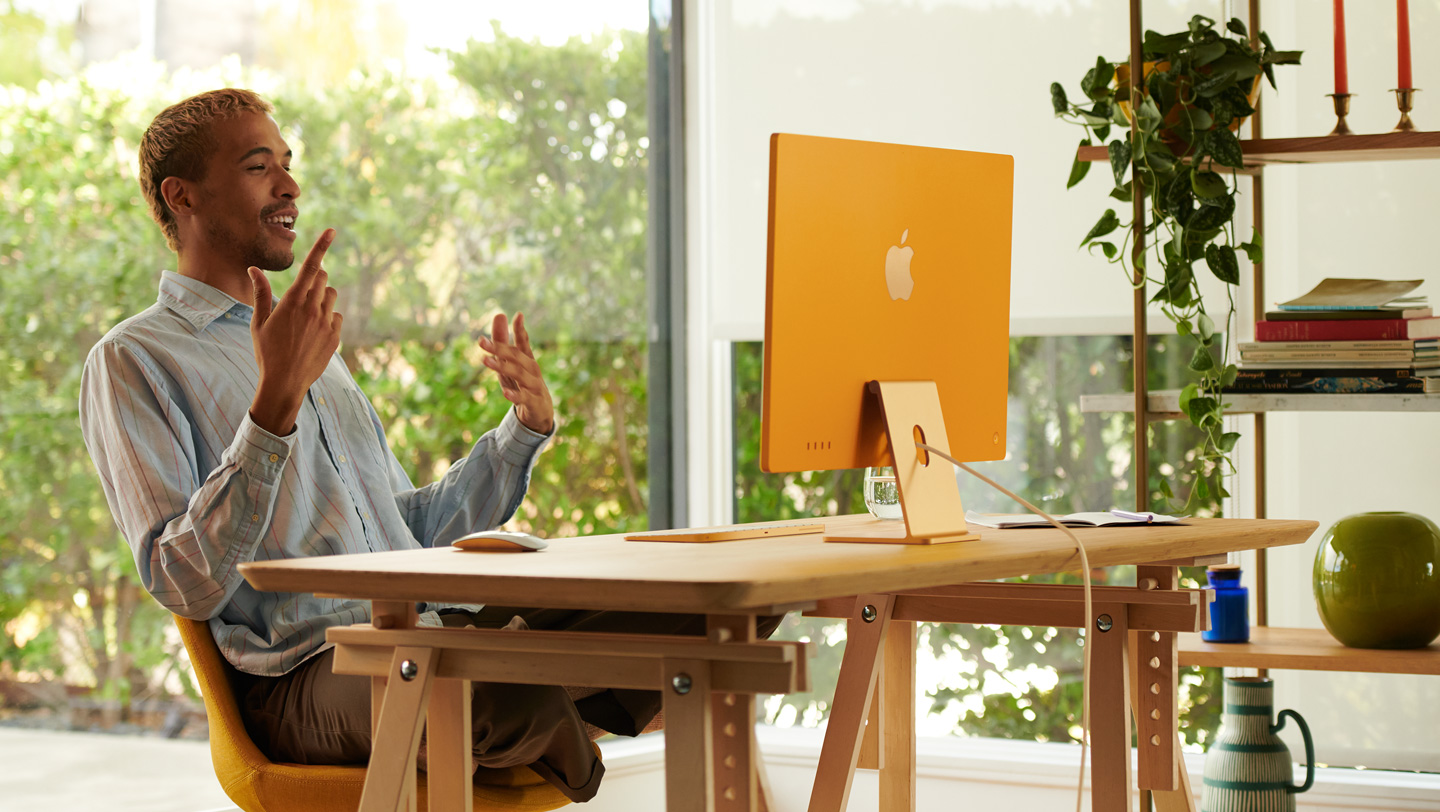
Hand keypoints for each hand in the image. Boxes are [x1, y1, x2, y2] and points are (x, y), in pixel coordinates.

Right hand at [247, 229, 342, 434]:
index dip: (322, 246)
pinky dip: (328, 318)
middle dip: (315, 279)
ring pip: (332, 296)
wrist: (284, 383)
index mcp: (292, 302)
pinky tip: (314, 332)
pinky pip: (337, 317)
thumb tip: (253, 269)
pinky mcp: (335, 337)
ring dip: (322, 297)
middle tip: (302, 294)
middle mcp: (313, 309)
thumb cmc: (267, 352)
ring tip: (307, 315)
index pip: (310, 267)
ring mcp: (326, 323)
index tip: (333, 230)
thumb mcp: (259, 322)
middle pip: (323, 278)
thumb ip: (260, 293)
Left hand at [479, 312, 553, 434]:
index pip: (523, 342)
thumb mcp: (510, 363)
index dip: (520, 330)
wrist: (541, 412)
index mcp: (527, 359)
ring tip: (485, 361)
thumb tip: (500, 314)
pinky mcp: (533, 402)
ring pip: (519, 374)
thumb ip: (503, 340)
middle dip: (499, 348)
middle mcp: (532, 370)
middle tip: (481, 341)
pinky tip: (504, 392)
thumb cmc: (523, 383)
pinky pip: (523, 398)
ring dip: (502, 367)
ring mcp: (534, 386)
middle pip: (516, 356)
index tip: (518, 315)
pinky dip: (515, 395)